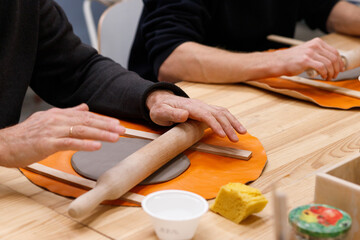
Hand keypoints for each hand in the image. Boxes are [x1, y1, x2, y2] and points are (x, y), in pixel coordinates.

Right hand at [0, 104, 124, 167]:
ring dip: (100, 133)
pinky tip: (96, 146)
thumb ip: (68, 114)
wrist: (4, 144)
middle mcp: (57, 120)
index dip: (102, 120)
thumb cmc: (26, 135)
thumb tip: (85, 107)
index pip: (85, 116)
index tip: (117, 123)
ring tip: (115, 137)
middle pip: (86, 121)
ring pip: (81, 130)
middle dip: (106, 125)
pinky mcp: (46, 143)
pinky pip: (68, 143)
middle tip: (122, 129)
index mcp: (58, 115)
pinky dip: (84, 144)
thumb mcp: (48, 120)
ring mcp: (52, 131)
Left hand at [146, 91, 246, 141]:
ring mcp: (203, 106)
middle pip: (217, 114)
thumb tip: (184, 114)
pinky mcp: (205, 110)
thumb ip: (171, 114)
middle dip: (228, 126)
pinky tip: (235, 127)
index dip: (215, 124)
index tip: (222, 135)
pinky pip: (221, 113)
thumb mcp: (161, 112)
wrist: (161, 101)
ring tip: (243, 133)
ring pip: (222, 112)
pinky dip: (230, 120)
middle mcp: (199, 105)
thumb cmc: (160, 109)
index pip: (206, 114)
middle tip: (235, 139)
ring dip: (233, 122)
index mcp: (190, 106)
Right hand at [274, 38, 344, 80]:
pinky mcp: (306, 60)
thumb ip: (318, 54)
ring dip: (331, 72)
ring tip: (328, 77)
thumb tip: (330, 62)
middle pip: (334, 57)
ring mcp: (311, 52)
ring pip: (329, 63)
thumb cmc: (291, 59)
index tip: (340, 69)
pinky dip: (325, 73)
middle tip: (334, 75)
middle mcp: (315, 45)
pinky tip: (323, 76)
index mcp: (317, 42)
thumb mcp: (307, 52)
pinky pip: (322, 67)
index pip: (334, 52)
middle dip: (337, 68)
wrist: (279, 62)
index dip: (339, 62)